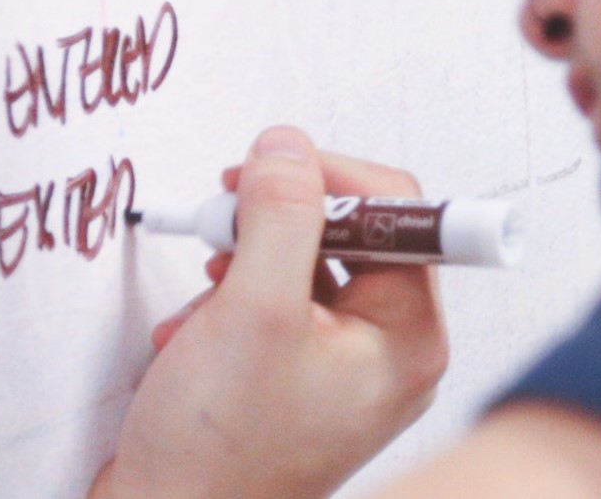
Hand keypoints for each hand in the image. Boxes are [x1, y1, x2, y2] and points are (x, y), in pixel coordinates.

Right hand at [92, 126, 448, 498]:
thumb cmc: (219, 452)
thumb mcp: (251, 310)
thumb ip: (279, 216)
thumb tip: (288, 147)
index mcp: (408, 337)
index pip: (400, 211)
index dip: (329, 179)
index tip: (265, 172)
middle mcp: (388, 353)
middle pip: (350, 235)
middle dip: (274, 227)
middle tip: (220, 227)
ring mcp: (344, 371)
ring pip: (305, 269)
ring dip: (242, 267)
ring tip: (203, 298)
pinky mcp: (299, 383)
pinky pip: (278, 310)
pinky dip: (229, 307)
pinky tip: (193, 334)